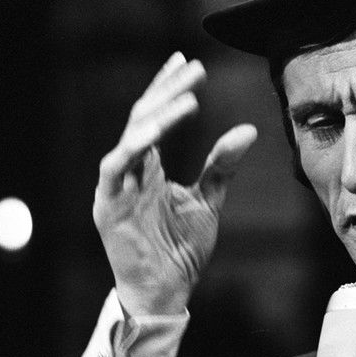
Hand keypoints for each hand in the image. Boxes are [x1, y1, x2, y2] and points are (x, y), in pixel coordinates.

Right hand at [93, 52, 257, 317]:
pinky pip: (115, 168)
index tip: (191, 64)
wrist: (166, 292)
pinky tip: (155, 131)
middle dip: (168, 91)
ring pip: (130, 137)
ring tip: (187, 97)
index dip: (170, 88)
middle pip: (143, 117)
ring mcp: (116, 187)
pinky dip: (133, 147)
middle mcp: (129, 170)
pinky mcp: (108, 206)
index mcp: (148, 167)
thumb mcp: (208, 200)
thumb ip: (222, 164)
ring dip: (157, 115)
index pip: (155, 116)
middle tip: (193, 69)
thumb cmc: (180, 250)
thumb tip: (247, 129)